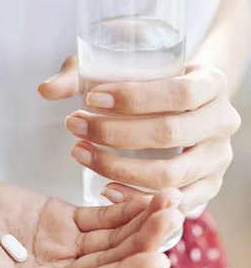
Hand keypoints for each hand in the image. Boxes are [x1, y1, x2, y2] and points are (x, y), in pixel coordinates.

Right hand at [0, 172, 181, 267]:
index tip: (157, 257)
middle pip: (110, 261)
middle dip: (143, 242)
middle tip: (173, 219)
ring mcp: (63, 245)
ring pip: (112, 238)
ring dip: (142, 223)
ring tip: (171, 202)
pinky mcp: (62, 219)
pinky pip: (101, 216)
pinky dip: (125, 207)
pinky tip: (148, 196)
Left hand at [39, 58, 240, 212]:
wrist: (189, 98)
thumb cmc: (155, 79)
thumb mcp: (128, 65)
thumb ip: (85, 74)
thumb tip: (45, 90)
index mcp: (212, 83)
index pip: (179, 93)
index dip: (134, 98)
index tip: (91, 98)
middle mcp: (222, 122)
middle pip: (170, 134)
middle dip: (115, 133)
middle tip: (75, 127)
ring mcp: (217, 159)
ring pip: (170, 175)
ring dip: (119, 168)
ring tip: (81, 154)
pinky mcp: (208, 187)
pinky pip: (173, 202)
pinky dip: (136, 198)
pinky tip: (104, 187)